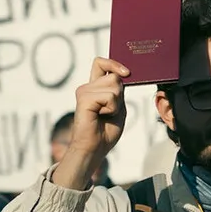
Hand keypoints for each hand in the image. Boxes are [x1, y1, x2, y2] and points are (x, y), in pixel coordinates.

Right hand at [51, 57, 129, 190]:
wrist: (95, 148)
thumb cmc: (106, 131)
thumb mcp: (118, 106)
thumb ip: (119, 90)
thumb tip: (124, 73)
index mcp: (94, 87)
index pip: (101, 63)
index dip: (114, 63)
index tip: (126, 73)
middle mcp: (87, 87)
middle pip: (114, 76)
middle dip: (120, 94)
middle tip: (110, 110)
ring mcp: (84, 91)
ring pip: (114, 85)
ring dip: (116, 103)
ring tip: (105, 114)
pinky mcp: (84, 98)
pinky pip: (110, 97)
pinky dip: (111, 109)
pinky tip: (101, 116)